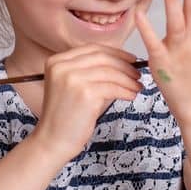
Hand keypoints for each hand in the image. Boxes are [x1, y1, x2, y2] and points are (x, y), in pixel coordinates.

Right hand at [29, 44, 142, 161]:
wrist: (53, 140)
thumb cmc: (65, 116)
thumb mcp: (70, 86)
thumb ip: (88, 71)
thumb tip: (120, 63)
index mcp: (56, 61)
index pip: (92, 49)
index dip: (115, 52)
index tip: (130, 59)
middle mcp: (62, 66)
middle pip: (102, 57)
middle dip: (124, 64)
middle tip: (137, 73)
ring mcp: (73, 79)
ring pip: (110, 72)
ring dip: (128, 79)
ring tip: (137, 87)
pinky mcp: (85, 93)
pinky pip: (113, 87)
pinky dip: (126, 91)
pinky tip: (131, 95)